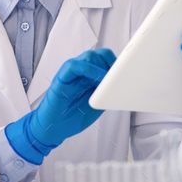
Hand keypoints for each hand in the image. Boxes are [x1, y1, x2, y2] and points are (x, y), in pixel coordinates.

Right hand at [5, 48, 115, 163]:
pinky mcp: (61, 77)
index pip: (105, 58)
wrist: (53, 127)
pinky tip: (99, 79)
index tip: (128, 71)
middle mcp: (81, 71)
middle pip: (99, 54)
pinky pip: (74, 66)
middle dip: (112, 63)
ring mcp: (71, 73)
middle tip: (120, 76)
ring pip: (88, 56)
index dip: (117, 62)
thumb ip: (106, 91)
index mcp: (90, 75)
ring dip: (102, 65)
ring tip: (111, 79)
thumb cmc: (74, 116)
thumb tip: (120, 84)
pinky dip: (89, 69)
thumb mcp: (97, 103)